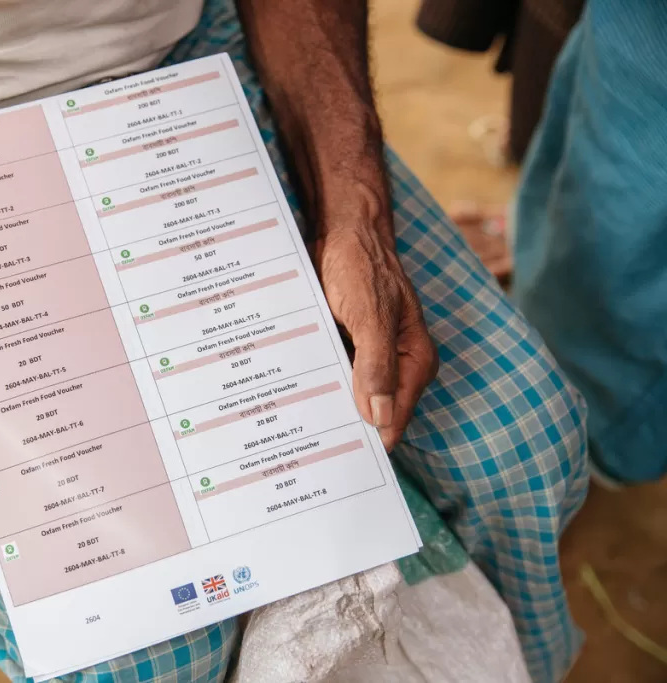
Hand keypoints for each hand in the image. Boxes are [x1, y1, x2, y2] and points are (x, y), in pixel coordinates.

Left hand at [314, 194, 437, 450]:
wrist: (341, 228)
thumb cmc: (361, 265)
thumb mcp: (369, 316)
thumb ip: (376, 366)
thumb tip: (378, 419)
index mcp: (414, 361)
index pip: (393, 421)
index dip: (369, 445)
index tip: (340, 468)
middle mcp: (395, 365)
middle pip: (371, 414)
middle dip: (344, 433)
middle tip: (308, 459)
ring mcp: (369, 357)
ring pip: (348, 398)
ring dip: (326, 411)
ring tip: (294, 439)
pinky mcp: (346, 346)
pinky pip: (332, 377)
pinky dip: (316, 387)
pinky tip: (291, 403)